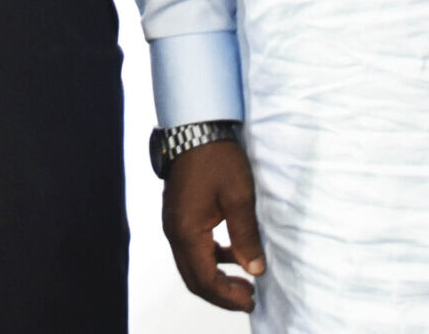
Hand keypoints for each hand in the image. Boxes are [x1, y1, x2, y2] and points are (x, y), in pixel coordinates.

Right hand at [163, 139, 264, 312]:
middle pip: (194, 278)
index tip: (251, 299)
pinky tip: (231, 254)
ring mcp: (173, 224)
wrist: (195, 128)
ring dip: (215, 277)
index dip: (227, 296)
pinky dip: (211, 258)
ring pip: (191, 265)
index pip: (204, 279)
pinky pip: (191, 248)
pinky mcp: (178, 215)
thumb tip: (255, 269)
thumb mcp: (239, 197)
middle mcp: (174, 232)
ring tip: (244, 281)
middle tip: (248, 298)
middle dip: (221, 293)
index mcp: (186, 231)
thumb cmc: (217, 158)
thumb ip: (246, 236)